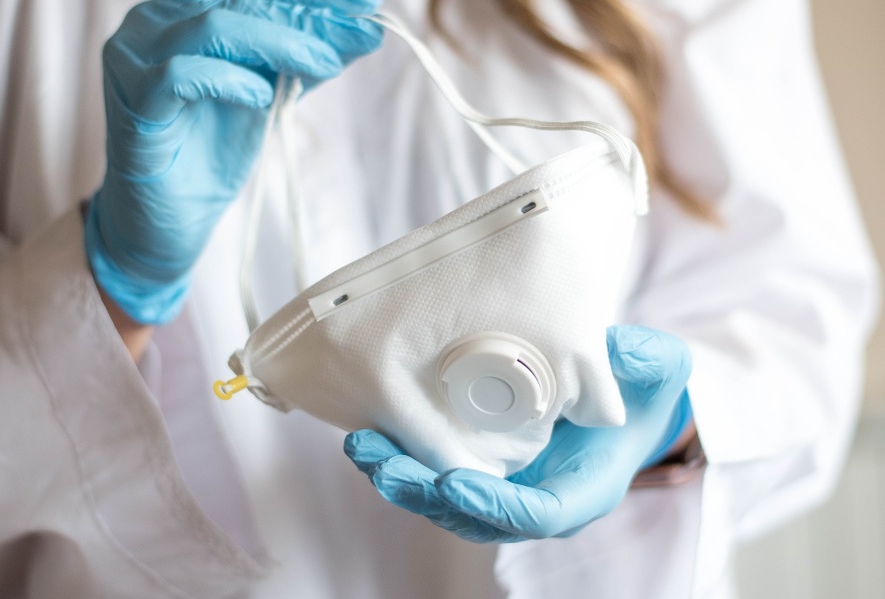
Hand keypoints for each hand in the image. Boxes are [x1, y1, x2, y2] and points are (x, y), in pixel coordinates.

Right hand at [86, 0, 381, 323]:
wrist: (170, 218)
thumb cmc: (211, 150)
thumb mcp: (269, 94)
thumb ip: (304, 60)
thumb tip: (363, 30)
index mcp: (184, 11)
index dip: (310, 0)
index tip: (364, 4)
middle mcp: (154, 22)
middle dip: (306, 15)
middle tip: (360, 28)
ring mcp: (135, 58)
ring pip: (212, 26)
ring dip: (279, 43)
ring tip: (323, 63)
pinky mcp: (134, 103)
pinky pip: (179, 75)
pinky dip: (229, 80)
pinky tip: (262, 95)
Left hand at [344, 325, 692, 541]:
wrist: (622, 398)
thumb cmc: (641, 389)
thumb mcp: (657, 367)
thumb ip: (647, 361)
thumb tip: (619, 350)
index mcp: (583, 489)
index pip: (538, 515)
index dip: (496, 506)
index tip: (455, 484)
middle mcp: (540, 498)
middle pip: (477, 516)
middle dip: (426, 495)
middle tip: (382, 465)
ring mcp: (509, 486)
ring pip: (448, 502)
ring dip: (402, 480)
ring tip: (363, 448)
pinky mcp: (485, 466)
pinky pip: (439, 476)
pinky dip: (405, 461)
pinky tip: (373, 435)